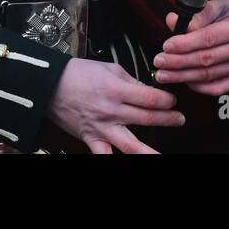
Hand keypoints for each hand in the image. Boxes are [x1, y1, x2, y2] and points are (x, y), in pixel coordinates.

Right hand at [48, 57, 184, 153]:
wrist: (50, 84)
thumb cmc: (78, 73)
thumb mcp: (109, 68)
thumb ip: (131, 80)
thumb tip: (148, 91)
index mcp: (115, 89)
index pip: (150, 98)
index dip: (166, 100)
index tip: (172, 100)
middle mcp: (111, 110)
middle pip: (146, 118)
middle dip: (167, 119)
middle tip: (179, 119)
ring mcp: (101, 127)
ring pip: (130, 145)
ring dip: (149, 152)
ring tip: (162, 156)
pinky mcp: (90, 138)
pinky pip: (103, 155)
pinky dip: (112, 159)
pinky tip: (127, 160)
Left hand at [157, 0, 228, 95]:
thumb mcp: (215, 6)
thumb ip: (194, 16)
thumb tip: (171, 21)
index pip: (208, 38)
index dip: (185, 44)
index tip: (166, 46)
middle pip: (206, 59)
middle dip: (179, 62)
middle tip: (158, 61)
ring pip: (209, 76)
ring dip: (183, 76)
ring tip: (163, 74)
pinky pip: (217, 88)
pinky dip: (198, 87)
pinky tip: (182, 81)